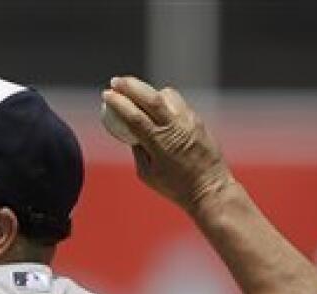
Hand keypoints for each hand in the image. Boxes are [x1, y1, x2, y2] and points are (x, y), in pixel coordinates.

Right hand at [101, 76, 231, 211]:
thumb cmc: (176, 186)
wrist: (210, 188)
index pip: (135, 116)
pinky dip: (164, 100)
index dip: (119, 103)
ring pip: (166, 95)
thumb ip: (138, 149)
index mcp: (159, 144)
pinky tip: (156, 106)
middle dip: (130, 86)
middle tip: (116, 81)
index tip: (107, 94)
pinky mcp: (197, 120)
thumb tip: (130, 131)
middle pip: (150, 97)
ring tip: (137, 93)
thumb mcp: (147, 173)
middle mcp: (175, 128)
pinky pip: (178, 103)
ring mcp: (188, 122)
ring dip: (149, 91)